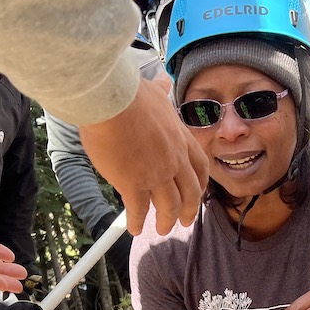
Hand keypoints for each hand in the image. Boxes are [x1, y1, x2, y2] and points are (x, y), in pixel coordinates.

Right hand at [80, 76, 207, 235]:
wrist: (110, 101)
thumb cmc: (129, 94)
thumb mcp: (152, 92)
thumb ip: (160, 91)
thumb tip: (163, 79)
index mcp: (181, 139)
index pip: (199, 168)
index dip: (200, 185)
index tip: (197, 195)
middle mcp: (174, 160)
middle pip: (189, 194)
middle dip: (188, 211)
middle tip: (184, 222)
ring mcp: (156, 175)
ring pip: (169, 207)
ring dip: (166, 221)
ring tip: (161, 229)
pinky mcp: (133, 184)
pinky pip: (139, 210)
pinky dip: (138, 222)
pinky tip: (134, 228)